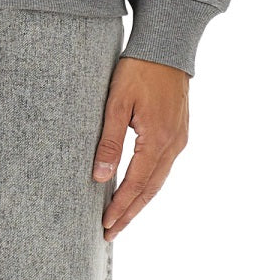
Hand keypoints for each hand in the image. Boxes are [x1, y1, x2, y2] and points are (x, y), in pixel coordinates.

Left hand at [91, 55, 189, 239]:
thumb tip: (99, 177)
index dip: (120, 207)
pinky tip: (138, 188)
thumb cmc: (138, 70)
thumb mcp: (117, 102)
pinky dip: (150, 183)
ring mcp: (179, 139)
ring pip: (159, 181)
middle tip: (110, 233)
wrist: (166, 47)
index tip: (105, 226)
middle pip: (150, 190)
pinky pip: (164, 167)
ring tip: (122, 217)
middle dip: (130, 213)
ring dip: (140, 201)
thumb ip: (109, 141)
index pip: (135, 185)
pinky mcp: (179, 132)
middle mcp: (173, 145)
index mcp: (157, 140)